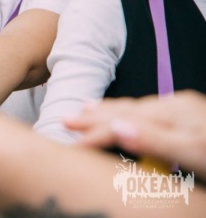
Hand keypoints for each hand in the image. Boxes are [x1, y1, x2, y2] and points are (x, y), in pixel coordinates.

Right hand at [65, 91, 205, 173]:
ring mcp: (183, 108)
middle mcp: (175, 106)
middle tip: (66, 120)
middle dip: (94, 116)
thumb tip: (116, 128)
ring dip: (108, 110)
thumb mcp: (193, 152)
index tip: (73, 144)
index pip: (123, 122)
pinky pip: (148, 110)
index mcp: (172, 113)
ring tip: (86, 108)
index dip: (95, 133)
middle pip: (126, 110)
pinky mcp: (190, 114)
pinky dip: (128, 111)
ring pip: (136, 108)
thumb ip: (156, 141)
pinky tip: (126, 113)